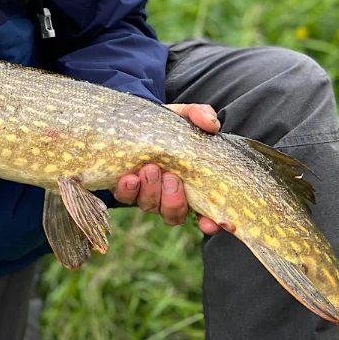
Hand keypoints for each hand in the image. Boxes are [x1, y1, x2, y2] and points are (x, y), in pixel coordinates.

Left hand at [112, 103, 221, 235]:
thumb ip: (199, 115)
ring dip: (151, 191)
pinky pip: (125, 197)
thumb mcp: (184, 116)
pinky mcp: (124, 189)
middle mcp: (169, 197)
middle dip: (174, 200)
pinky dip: (128, 189)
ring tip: (150, 169)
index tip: (214, 222)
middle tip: (172, 177)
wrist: (134, 121)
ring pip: (151, 207)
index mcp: (192, 186)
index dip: (212, 224)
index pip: (207, 217)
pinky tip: (129, 177)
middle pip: (174, 214)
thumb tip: (211, 124)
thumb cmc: (167, 125)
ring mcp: (146, 194)